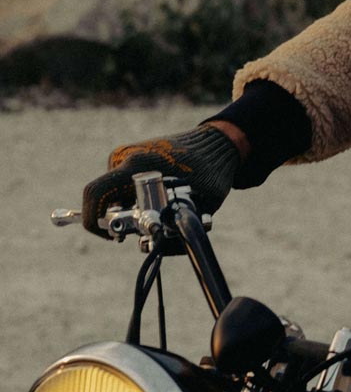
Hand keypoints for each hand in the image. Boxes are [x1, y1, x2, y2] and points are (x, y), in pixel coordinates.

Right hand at [81, 125, 242, 236]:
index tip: (115, 238)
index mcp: (137, 165)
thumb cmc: (210, 172)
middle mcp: (126, 158)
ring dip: (132, 212)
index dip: (94, 221)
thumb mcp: (201, 204)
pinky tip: (157, 203)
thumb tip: (158, 247)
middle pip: (106, 200)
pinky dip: (135, 201)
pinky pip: (123, 187)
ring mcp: (127, 156)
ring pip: (117, 196)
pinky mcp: (131, 158)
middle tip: (145, 231)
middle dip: (122, 222)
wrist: (216, 143)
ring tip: (160, 214)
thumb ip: (177, 226)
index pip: (97, 194)